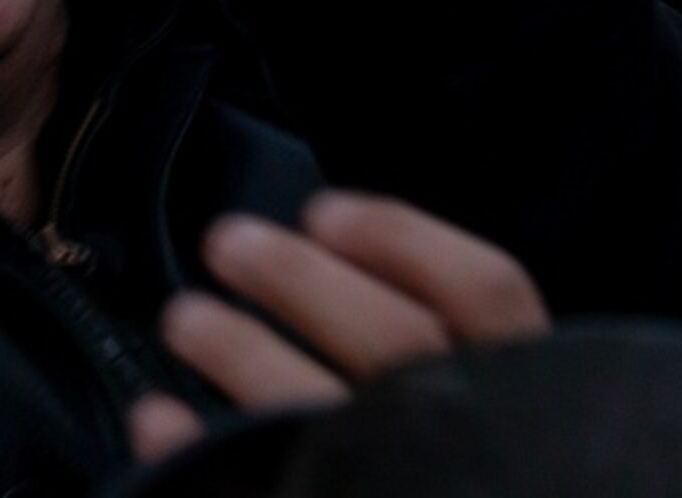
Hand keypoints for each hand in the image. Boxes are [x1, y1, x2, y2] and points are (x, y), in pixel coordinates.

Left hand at [123, 193, 549, 462]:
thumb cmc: (459, 456)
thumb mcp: (498, 398)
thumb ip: (448, 340)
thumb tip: (337, 255)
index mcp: (523, 392)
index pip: (485, 292)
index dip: (402, 238)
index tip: (325, 212)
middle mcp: (467, 432)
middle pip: (394, 338)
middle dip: (301, 279)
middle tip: (228, 242)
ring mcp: (404, 481)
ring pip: (321, 409)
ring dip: (241, 350)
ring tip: (186, 317)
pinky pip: (261, 484)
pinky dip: (197, 447)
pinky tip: (158, 420)